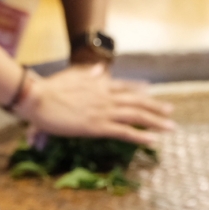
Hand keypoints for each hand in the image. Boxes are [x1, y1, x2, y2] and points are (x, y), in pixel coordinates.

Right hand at [15, 64, 175, 146]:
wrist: (38, 97)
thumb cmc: (48, 89)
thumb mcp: (71, 76)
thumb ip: (89, 74)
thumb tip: (101, 69)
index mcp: (98, 84)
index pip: (125, 86)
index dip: (140, 89)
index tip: (151, 90)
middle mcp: (105, 96)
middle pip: (137, 101)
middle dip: (155, 107)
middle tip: (170, 111)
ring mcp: (103, 111)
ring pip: (136, 116)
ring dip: (156, 122)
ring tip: (170, 127)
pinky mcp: (97, 126)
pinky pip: (124, 131)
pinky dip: (140, 136)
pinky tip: (153, 140)